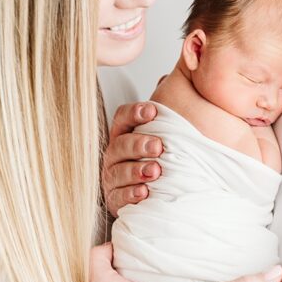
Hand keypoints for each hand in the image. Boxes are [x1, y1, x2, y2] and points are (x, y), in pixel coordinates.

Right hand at [102, 100, 162, 216]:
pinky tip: (144, 192)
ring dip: (136, 170)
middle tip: (158, 146)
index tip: (153, 112)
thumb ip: (167, 111)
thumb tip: (167, 81)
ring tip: (154, 171)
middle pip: (120, 144)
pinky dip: (131, 194)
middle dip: (139, 144)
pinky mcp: (116, 200)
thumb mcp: (166, 133)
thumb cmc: (161, 158)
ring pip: (118, 171)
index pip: (122, 117)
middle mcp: (116, 154)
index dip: (135, 113)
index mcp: (126, 134)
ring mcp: (114, 177)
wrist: (160, 194)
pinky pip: (118, 197)